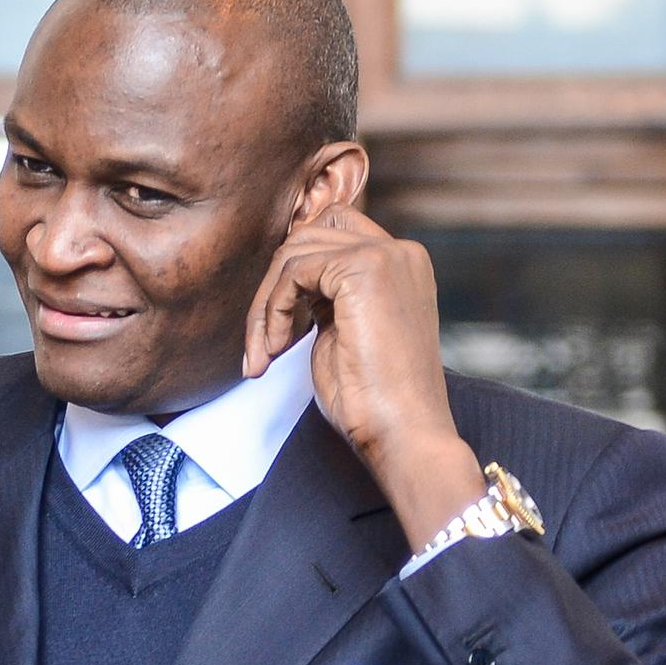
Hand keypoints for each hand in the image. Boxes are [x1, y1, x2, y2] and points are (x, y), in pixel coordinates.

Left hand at [242, 204, 487, 547]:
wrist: (402, 432)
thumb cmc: (372, 400)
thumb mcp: (343, 331)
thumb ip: (324, 295)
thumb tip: (284, 274)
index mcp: (402, 265)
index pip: (332, 232)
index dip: (294, 271)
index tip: (279, 328)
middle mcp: (401, 251)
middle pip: (308, 234)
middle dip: (273, 287)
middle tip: (262, 346)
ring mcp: (386, 255)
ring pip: (295, 251)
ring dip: (267, 305)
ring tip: (266, 353)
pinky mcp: (364, 269)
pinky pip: (293, 271)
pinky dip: (273, 310)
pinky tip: (276, 349)